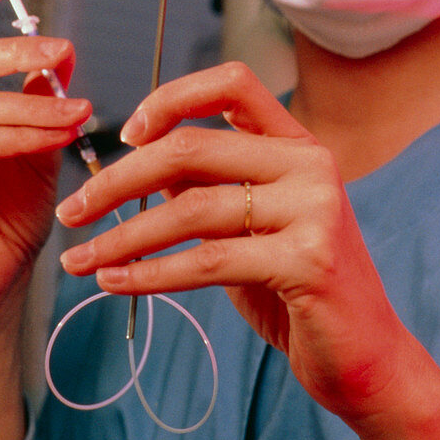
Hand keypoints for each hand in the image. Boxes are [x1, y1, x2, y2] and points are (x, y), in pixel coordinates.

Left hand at [56, 61, 432, 432]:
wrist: (365, 357)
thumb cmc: (296, 286)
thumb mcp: (250, 224)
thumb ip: (206, 187)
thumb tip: (135, 167)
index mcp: (296, 143)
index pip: (232, 81)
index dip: (171, 98)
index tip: (126, 134)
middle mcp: (310, 163)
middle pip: (192, 148)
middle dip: (119, 181)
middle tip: (74, 211)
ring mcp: (315, 209)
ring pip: (191, 209)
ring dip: (122, 236)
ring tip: (80, 260)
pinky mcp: (309, 261)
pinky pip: (208, 261)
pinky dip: (151, 273)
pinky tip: (116, 283)